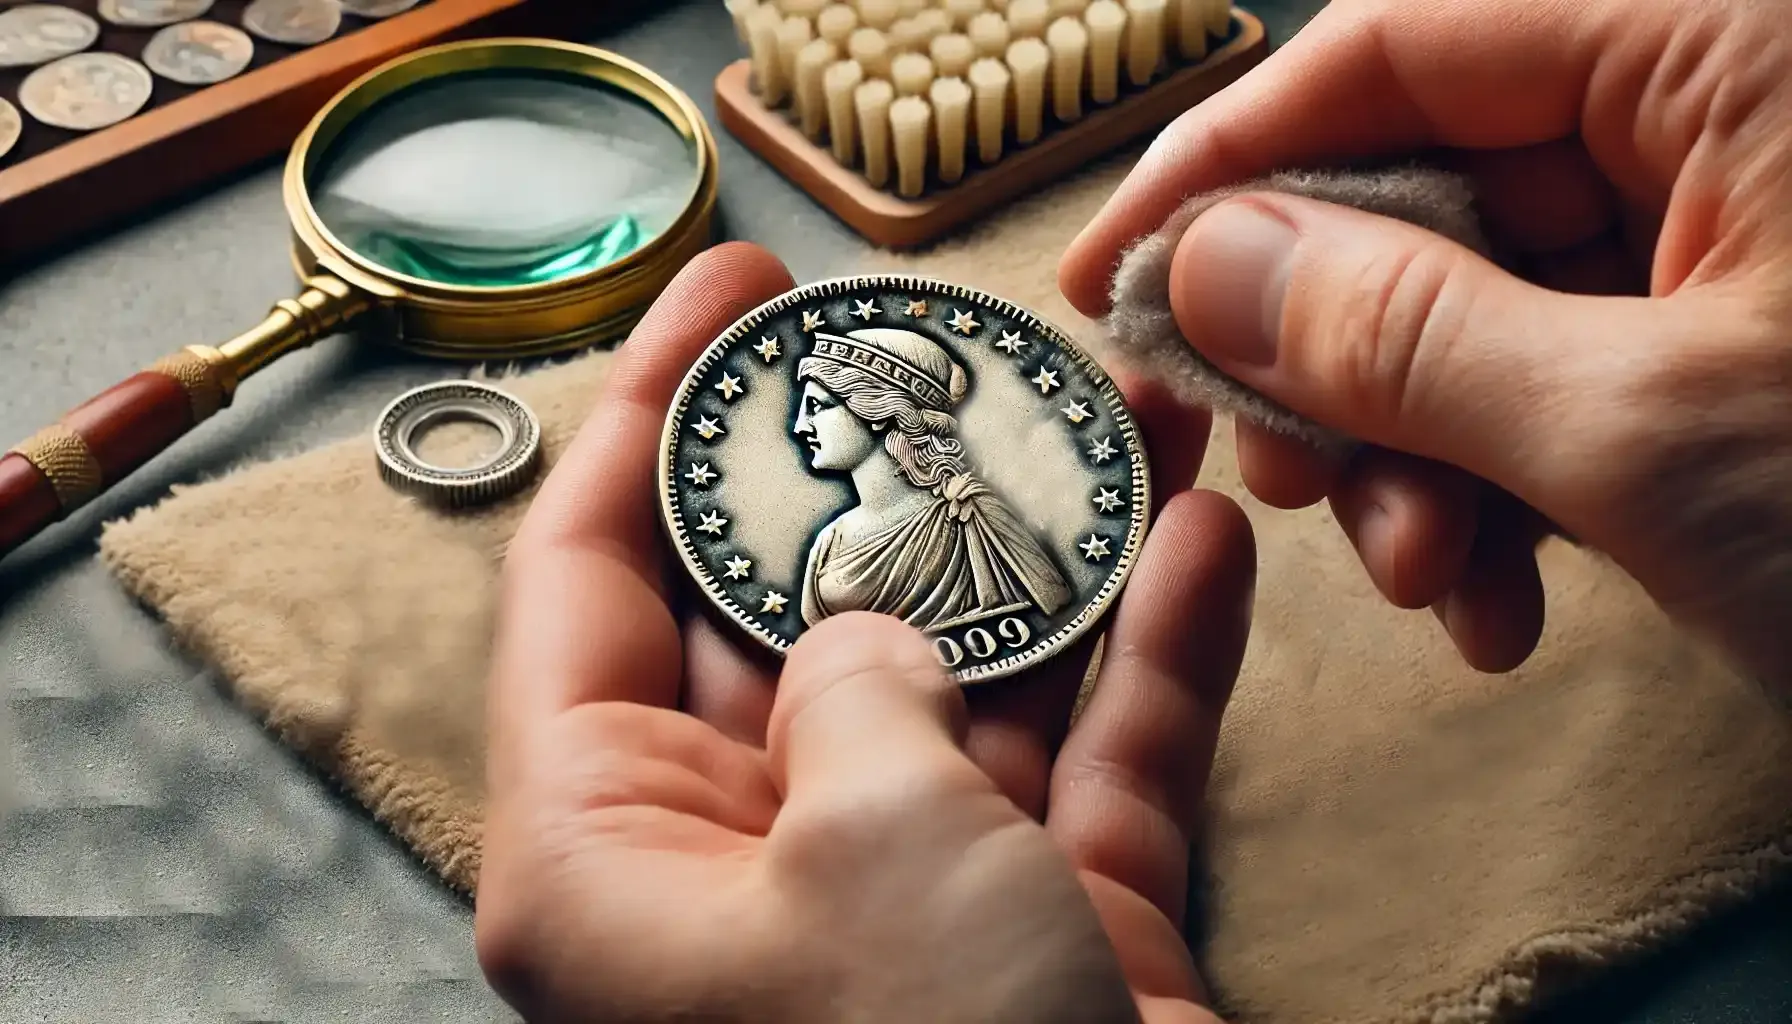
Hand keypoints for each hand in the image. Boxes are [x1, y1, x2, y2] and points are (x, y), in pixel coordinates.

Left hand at [473, 242, 1256, 1022]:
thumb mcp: (868, 843)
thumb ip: (852, 688)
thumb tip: (863, 634)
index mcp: (604, 855)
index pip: (584, 584)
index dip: (645, 414)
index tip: (728, 290)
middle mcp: (734, 875)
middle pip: (786, 614)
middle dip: (875, 477)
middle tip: (947, 349)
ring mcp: (896, 905)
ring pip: (955, 678)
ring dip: (1041, 551)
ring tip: (1107, 407)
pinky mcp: (1042, 936)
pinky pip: (1081, 764)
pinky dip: (1142, 659)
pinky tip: (1202, 538)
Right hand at [1060, 0, 1791, 690]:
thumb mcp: (1647, 431)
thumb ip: (1405, 337)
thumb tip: (1204, 269)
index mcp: (1723, 42)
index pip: (1396, 49)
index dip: (1222, 167)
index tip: (1107, 280)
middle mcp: (1713, 107)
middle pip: (1422, 194)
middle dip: (1339, 370)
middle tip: (1286, 478)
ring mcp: (1727, 226)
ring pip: (1473, 310)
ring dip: (1415, 463)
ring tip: (1427, 576)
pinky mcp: (1729, 336)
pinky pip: (1554, 383)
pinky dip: (1505, 497)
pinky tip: (1501, 602)